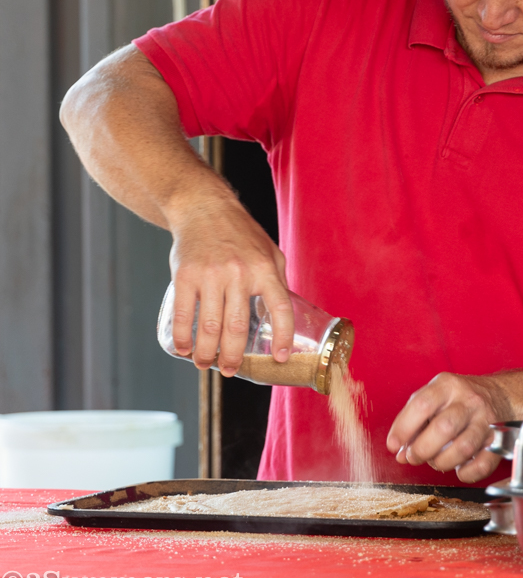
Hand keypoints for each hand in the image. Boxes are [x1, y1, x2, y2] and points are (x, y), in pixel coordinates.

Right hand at [166, 192, 294, 375]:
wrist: (204, 208)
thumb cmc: (241, 233)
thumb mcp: (270, 252)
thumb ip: (277, 282)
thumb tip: (283, 316)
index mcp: (266, 269)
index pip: (280, 309)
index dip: (282, 336)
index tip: (279, 357)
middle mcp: (240, 273)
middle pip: (237, 327)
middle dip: (233, 356)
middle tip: (230, 369)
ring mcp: (211, 275)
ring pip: (210, 326)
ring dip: (207, 352)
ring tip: (205, 364)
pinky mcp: (185, 275)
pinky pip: (185, 314)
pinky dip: (183, 337)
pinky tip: (185, 349)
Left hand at [386, 373, 512, 482]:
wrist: (501, 394)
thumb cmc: (461, 399)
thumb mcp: (436, 396)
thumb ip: (415, 421)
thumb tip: (400, 452)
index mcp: (447, 386)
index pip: (422, 404)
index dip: (403, 428)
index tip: (393, 445)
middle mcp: (469, 400)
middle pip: (443, 428)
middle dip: (422, 450)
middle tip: (414, 457)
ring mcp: (486, 420)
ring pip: (463, 448)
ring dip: (442, 462)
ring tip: (436, 461)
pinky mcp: (499, 440)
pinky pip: (482, 464)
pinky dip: (466, 474)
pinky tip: (459, 469)